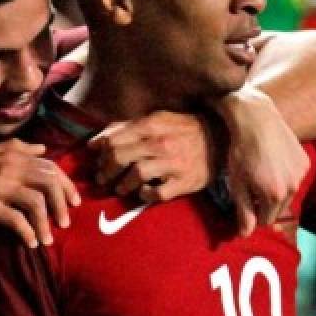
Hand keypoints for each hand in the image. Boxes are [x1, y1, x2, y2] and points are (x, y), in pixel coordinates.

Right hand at [0, 140, 79, 247]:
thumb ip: (17, 148)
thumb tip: (43, 148)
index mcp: (12, 156)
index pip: (50, 167)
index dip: (66, 184)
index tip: (74, 201)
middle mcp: (8, 169)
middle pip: (49, 183)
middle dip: (62, 204)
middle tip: (66, 222)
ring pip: (36, 203)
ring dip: (47, 223)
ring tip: (49, 238)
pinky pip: (16, 220)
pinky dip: (28, 233)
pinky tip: (31, 242)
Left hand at [89, 112, 214, 202]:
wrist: (221, 138)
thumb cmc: (183, 129)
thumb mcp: (157, 120)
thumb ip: (126, 128)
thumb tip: (95, 142)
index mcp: (152, 124)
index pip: (114, 140)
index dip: (101, 153)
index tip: (98, 161)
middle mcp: (161, 142)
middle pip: (120, 157)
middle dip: (106, 171)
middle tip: (104, 179)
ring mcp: (173, 163)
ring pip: (136, 174)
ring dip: (123, 185)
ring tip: (121, 188)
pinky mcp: (184, 182)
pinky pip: (157, 193)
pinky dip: (145, 195)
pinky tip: (143, 192)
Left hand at [213, 85, 309, 235]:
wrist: (256, 118)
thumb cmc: (240, 151)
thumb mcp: (237, 183)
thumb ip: (243, 211)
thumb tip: (245, 235)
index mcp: (274, 194)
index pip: (264, 220)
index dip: (251, 214)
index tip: (243, 202)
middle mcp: (292, 186)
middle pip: (278, 210)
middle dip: (264, 204)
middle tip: (251, 186)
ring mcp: (301, 173)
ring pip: (287, 196)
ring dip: (275, 192)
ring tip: (261, 174)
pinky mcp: (305, 161)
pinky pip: (295, 179)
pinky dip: (285, 177)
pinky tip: (272, 163)